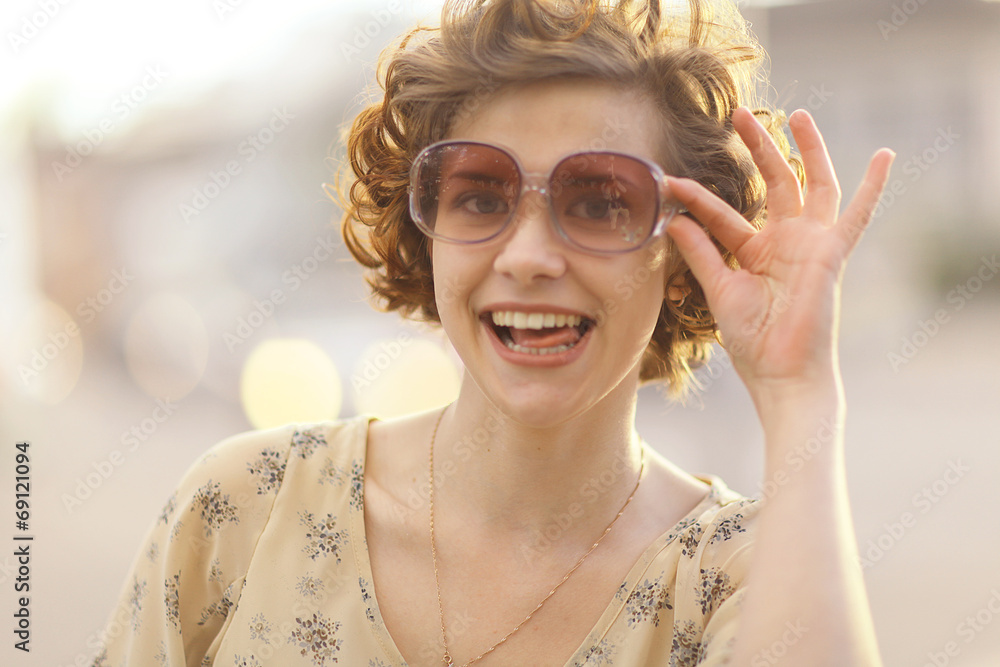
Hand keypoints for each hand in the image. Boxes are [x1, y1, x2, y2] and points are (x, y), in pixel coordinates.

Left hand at [665, 107, 894, 403]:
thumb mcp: (719, 288)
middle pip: (774, 183)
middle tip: (738, 114)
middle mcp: (785, 241)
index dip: (698, 198)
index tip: (671, 181)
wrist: (779, 372)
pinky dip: (873, 187)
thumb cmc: (752, 340)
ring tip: (793, 114)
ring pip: (810, 184)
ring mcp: (810, 244)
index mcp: (756, 251)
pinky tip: (885, 155)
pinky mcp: (831, 253)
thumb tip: (675, 218)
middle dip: (758, 148)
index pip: (724, 214)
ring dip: (804, 150)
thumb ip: (701, 252)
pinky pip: (858, 215)